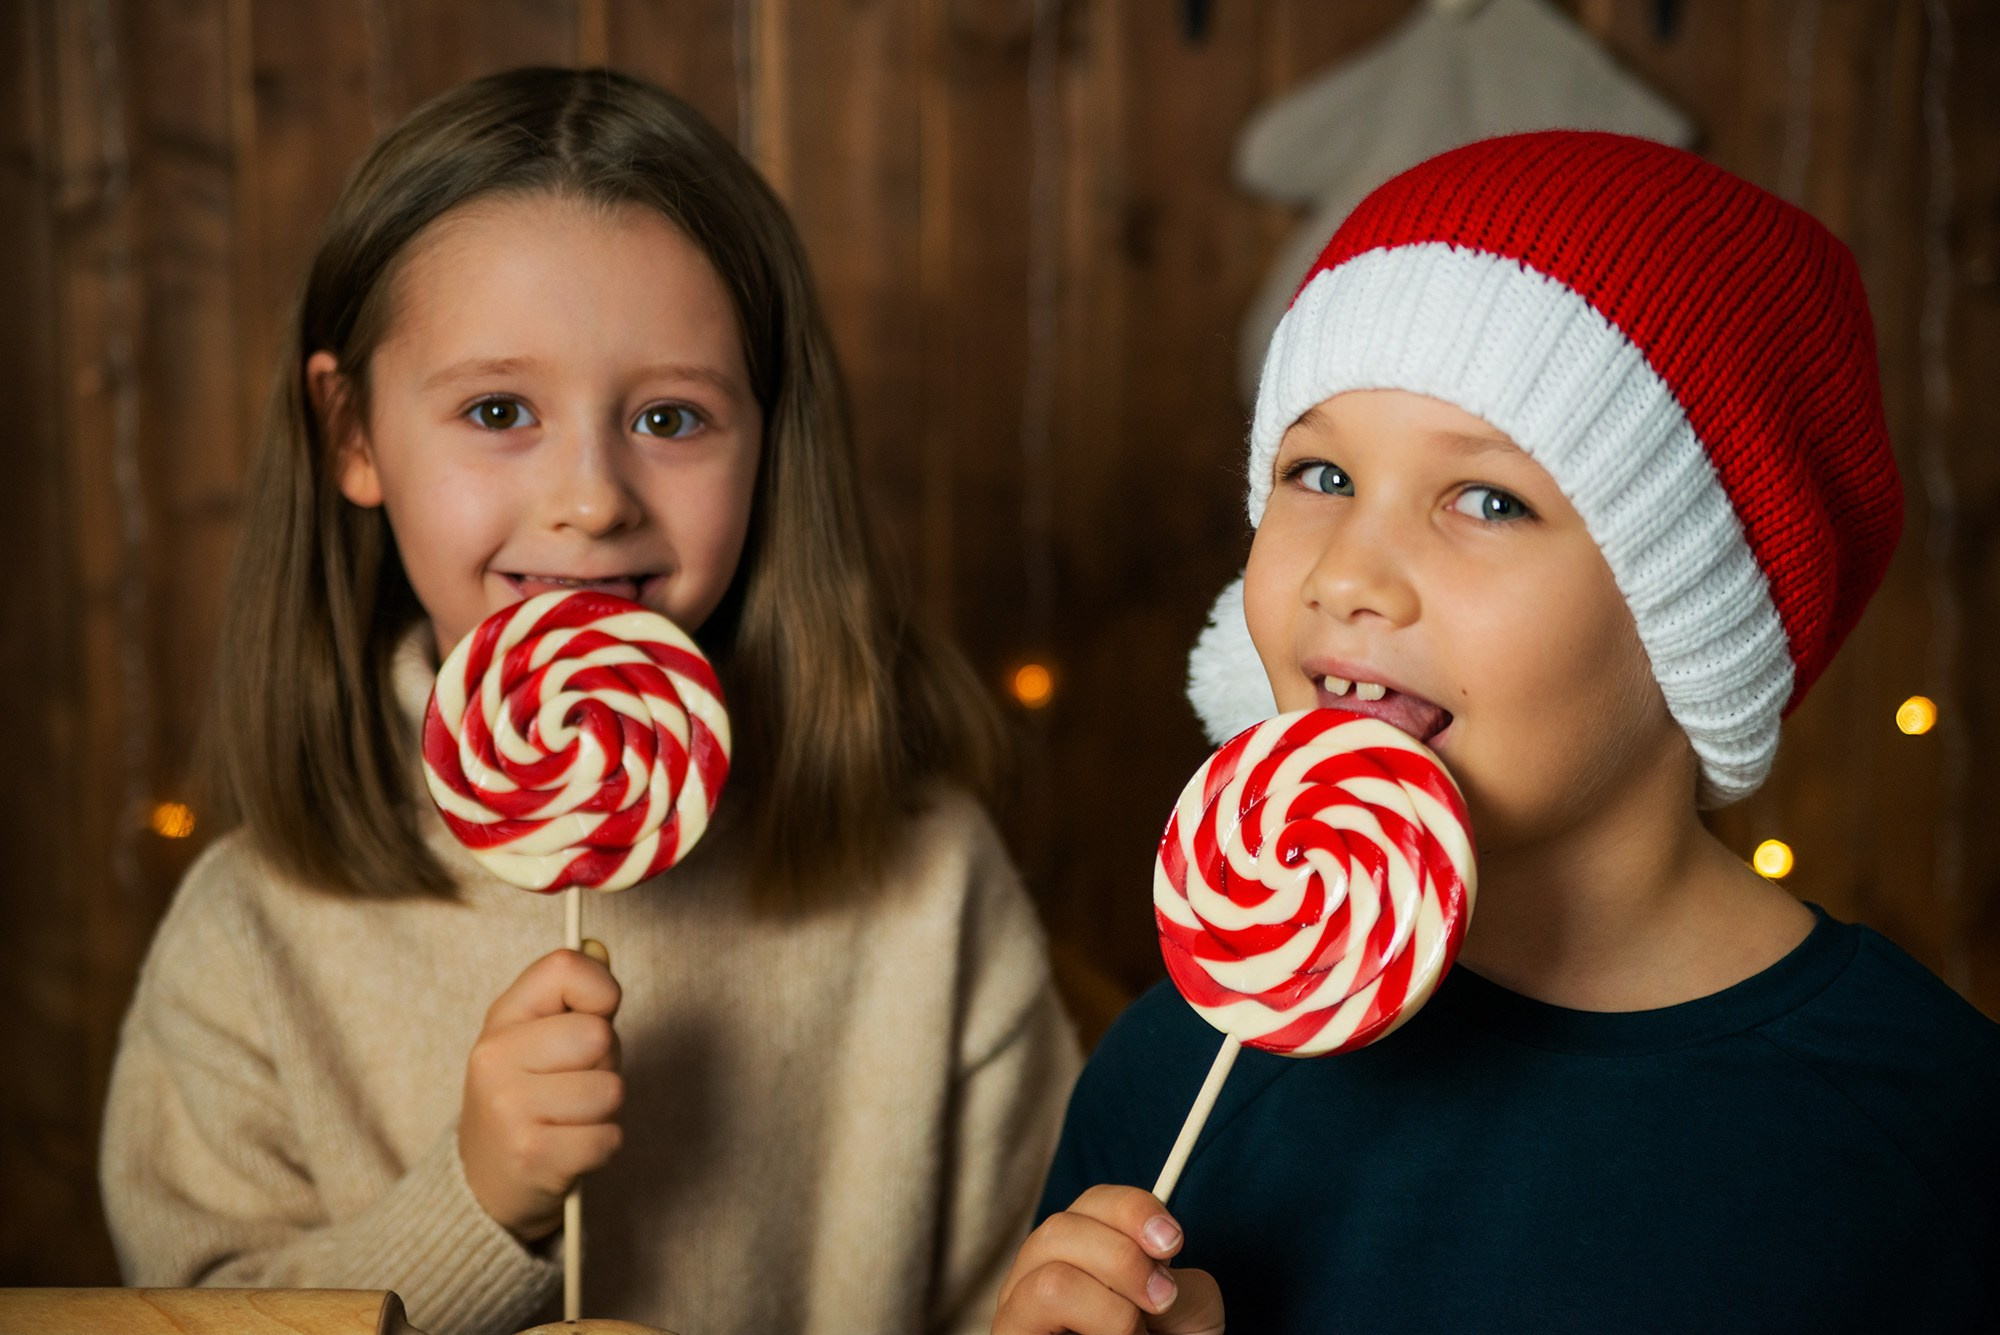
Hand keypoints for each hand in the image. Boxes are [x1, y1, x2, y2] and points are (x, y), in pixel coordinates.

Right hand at [458, 941, 623, 1239]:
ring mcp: (509, 1108)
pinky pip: (608, 1138)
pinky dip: (601, 1146)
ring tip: (570, 1116)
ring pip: (610, 1090)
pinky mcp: (531, 1156)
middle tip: (576, 1082)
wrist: (483, 1180)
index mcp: (502, 1018)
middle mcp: (495, 1057)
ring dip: (604, 1110)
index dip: (600, 991)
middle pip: (599, 1036)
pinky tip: (569, 1147)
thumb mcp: (536, 1037)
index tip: (593, 1016)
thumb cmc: (527, 1096)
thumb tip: (599, 948)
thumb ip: (573, 994)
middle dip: (606, 1063)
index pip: (564, 967)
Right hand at [993, 1185, 1225, 1334]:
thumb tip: (1156, 1271)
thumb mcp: (1188, 1310)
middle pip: (1061, 1228)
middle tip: (1161, 1300)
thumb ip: (1181, 1282)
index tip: (1173, 1241)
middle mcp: (1040, 1269)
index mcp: (1081, 1248)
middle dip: (1124, 1260)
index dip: (1133, 1210)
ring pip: (1050, 1278)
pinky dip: (1095, 1323)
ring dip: (1110, 1308)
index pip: (1093, 1202)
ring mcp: (1018, 1308)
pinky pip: (1041, 1311)